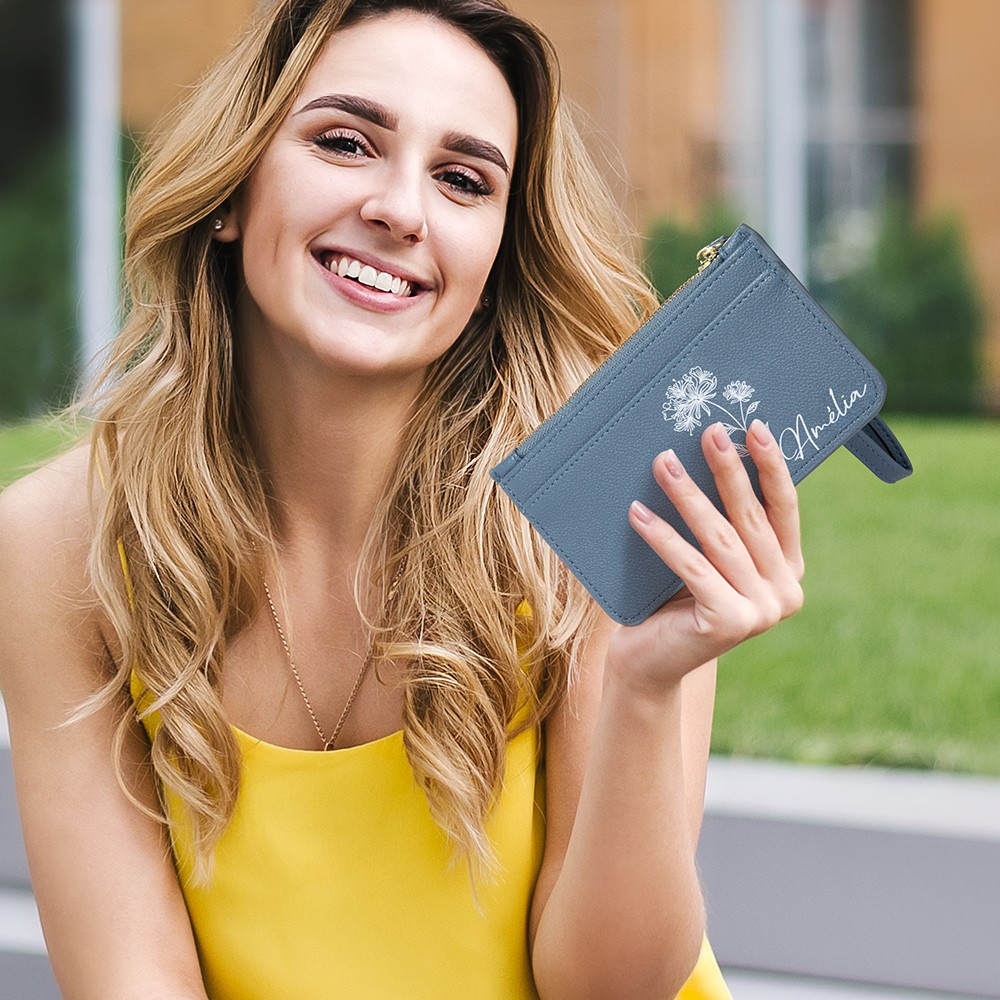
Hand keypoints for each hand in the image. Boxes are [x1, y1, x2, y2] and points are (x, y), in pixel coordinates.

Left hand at [609, 419, 803, 693]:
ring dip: (689, 495)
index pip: (784, 508)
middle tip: (709, 431)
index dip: (771, 466)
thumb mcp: (708, 557)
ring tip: (663, 461)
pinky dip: (662, 536)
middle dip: (728, 469)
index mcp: (789, 571)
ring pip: (721, 538)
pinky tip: (638, 512)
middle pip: (751, 518)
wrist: (648, 662)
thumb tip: (707, 450)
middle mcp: (786, 593)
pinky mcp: (729, 622)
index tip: (756, 427)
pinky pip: (691, 566)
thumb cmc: (673, 599)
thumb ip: (723, 522)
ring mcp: (762, 612)